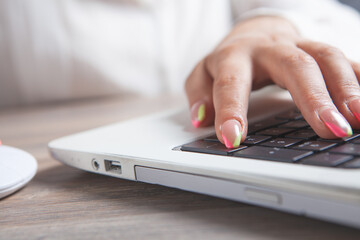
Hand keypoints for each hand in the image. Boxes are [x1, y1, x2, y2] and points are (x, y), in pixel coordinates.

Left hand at [185, 16, 359, 147]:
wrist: (255, 31)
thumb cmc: (228, 59)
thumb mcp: (203, 73)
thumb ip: (198, 93)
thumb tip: (201, 118)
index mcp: (235, 55)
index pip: (231, 83)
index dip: (231, 110)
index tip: (233, 139)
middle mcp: (269, 48)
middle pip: (294, 66)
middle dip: (313, 99)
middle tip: (329, 130)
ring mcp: (299, 45)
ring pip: (326, 58)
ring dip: (346, 89)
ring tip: (358, 120)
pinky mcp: (318, 49)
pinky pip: (344, 59)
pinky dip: (359, 79)